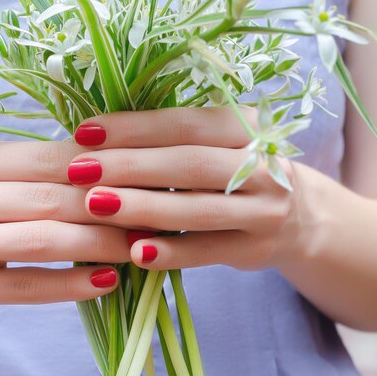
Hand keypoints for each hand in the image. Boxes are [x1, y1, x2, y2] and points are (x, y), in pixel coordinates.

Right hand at [0, 141, 130, 332]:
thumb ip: (40, 176)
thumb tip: (120, 165)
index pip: (46, 158)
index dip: (101, 168)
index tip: (146, 177)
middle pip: (47, 199)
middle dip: (108, 209)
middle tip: (153, 216)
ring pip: (41, 241)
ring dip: (98, 245)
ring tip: (137, 248)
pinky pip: (27, 285)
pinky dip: (73, 283)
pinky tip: (106, 281)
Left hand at [68, 107, 311, 271]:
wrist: (297, 217)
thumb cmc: (235, 173)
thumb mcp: (218, 146)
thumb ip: (172, 141)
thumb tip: (96, 138)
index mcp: (247, 127)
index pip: (185, 123)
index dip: (134, 127)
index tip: (85, 132)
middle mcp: (263, 165)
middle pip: (188, 164)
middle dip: (129, 166)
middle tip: (79, 170)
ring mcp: (264, 210)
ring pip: (196, 209)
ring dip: (142, 208)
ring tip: (94, 205)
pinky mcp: (256, 249)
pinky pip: (205, 252)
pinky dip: (169, 252)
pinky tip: (133, 251)